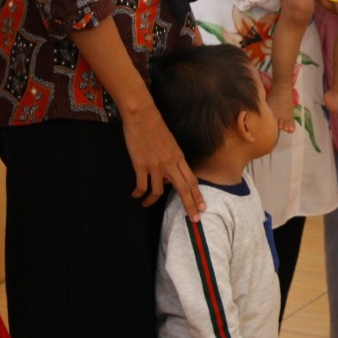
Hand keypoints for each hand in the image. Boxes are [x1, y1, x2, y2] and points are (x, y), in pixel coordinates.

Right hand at [122, 102, 204, 218]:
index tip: (202, 207)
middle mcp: (170, 164)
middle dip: (189, 206)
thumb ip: (172, 161)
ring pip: (158, 191)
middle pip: (183, 189)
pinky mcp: (141, 165)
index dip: (197, 195)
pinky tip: (135, 195)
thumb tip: (167, 178)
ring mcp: (156, 165)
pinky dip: (138, 193)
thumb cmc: (155, 127)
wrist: (142, 117)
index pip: (192, 180)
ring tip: (146, 204)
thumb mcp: (170, 144)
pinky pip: (142, 185)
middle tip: (194, 220)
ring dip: (152, 201)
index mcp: (179, 158)